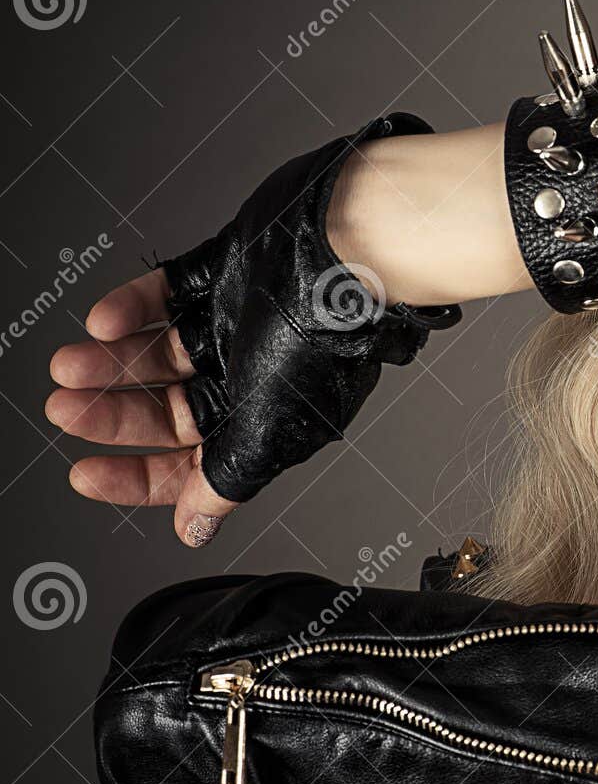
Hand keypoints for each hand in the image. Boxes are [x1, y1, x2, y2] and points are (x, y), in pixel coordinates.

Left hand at [45, 114, 459, 545]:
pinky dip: (129, 308)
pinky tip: (107, 321)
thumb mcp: (268, 430)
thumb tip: (195, 528)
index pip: (191, 465)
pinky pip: (162, 294)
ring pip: (154, 352)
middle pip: (165, 408)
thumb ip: (225, 479)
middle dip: (112, 413)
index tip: (84, 473)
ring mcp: (232, 326)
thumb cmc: (324, 343)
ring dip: (109, 361)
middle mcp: (250, 379)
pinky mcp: (220, 275)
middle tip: (66, 407)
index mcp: (265, 424)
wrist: (345, 255)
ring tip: (72, 362)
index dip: (136, 476)